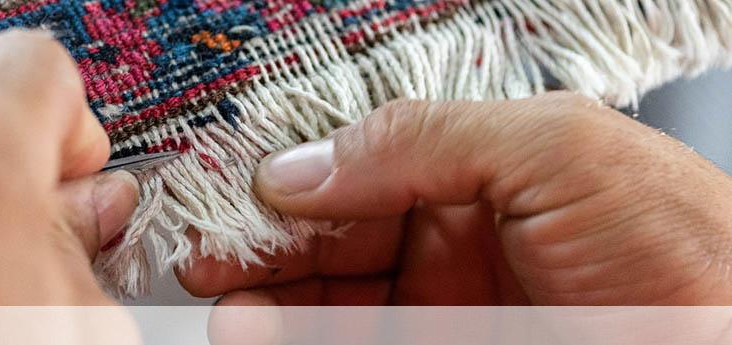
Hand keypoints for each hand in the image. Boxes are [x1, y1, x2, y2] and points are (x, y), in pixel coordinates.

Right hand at [178, 92, 731, 304]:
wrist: (726, 344)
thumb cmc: (688, 247)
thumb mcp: (560, 150)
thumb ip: (427, 137)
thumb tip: (308, 160)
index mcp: (478, 176)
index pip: (358, 171)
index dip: (289, 184)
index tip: (228, 199)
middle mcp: (454, 243)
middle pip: (330, 241)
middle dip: (262, 248)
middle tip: (206, 258)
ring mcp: (447, 312)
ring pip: (331, 305)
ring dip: (268, 304)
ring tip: (227, 309)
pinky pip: (357, 343)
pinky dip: (303, 338)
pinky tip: (264, 332)